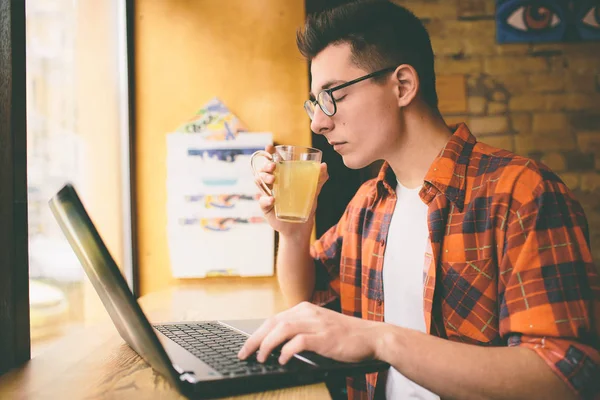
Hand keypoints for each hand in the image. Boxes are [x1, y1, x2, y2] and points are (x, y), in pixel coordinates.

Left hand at [237, 302, 382, 364]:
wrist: (372, 336)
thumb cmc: (346, 335)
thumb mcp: (319, 327)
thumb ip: (300, 330)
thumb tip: (277, 344)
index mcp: (305, 309)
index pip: (273, 319)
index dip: (257, 333)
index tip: (247, 347)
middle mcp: (308, 313)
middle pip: (273, 323)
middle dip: (255, 339)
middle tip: (244, 354)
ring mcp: (316, 324)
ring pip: (282, 329)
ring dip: (267, 345)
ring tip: (260, 358)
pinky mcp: (324, 337)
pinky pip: (299, 342)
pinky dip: (286, 351)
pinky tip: (282, 360)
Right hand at [254, 145, 327, 237]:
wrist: (301, 227)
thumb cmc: (305, 206)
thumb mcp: (313, 191)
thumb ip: (319, 179)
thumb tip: (324, 165)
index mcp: (282, 176)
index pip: (273, 161)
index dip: (269, 153)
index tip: (270, 147)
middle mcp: (273, 183)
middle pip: (263, 169)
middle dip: (266, 165)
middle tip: (274, 167)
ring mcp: (267, 194)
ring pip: (259, 181)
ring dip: (263, 178)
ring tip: (273, 180)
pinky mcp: (265, 207)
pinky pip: (261, 200)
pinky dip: (265, 199)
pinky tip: (273, 199)